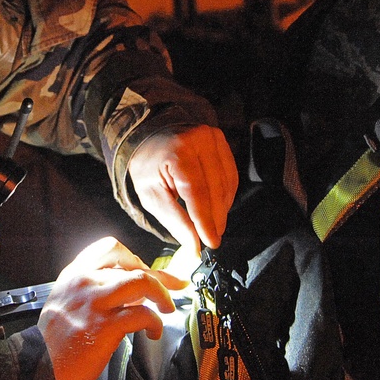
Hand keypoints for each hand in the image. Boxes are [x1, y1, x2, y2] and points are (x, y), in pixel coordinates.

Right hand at [37, 237, 184, 379]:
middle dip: (158, 278)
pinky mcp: (105, 327)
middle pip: (132, 264)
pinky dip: (156, 323)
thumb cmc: (52, 342)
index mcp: (74, 275)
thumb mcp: (65, 303)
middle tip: (170, 289)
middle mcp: (84, 282)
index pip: (110, 248)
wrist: (36, 368)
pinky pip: (142, 315)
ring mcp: (95, 303)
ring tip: (166, 307)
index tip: (147, 270)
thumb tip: (129, 294)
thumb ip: (91, 292)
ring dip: (162, 293)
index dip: (135, 258)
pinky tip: (154, 332)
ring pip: (142, 281)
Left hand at [127, 125, 237, 255]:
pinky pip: (231, 176)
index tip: (210, 242)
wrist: (149, 135)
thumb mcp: (150, 194)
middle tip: (212, 239)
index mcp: (178, 152)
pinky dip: (226, 196)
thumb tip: (194, 244)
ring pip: (227, 184)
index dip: (205, 221)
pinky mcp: (221, 142)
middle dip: (215, 219)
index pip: (197, 192)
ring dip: (222, 210)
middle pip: (216, 189)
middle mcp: (199, 140)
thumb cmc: (148, 165)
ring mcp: (213, 138)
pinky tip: (218, 208)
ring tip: (213, 226)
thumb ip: (174, 219)